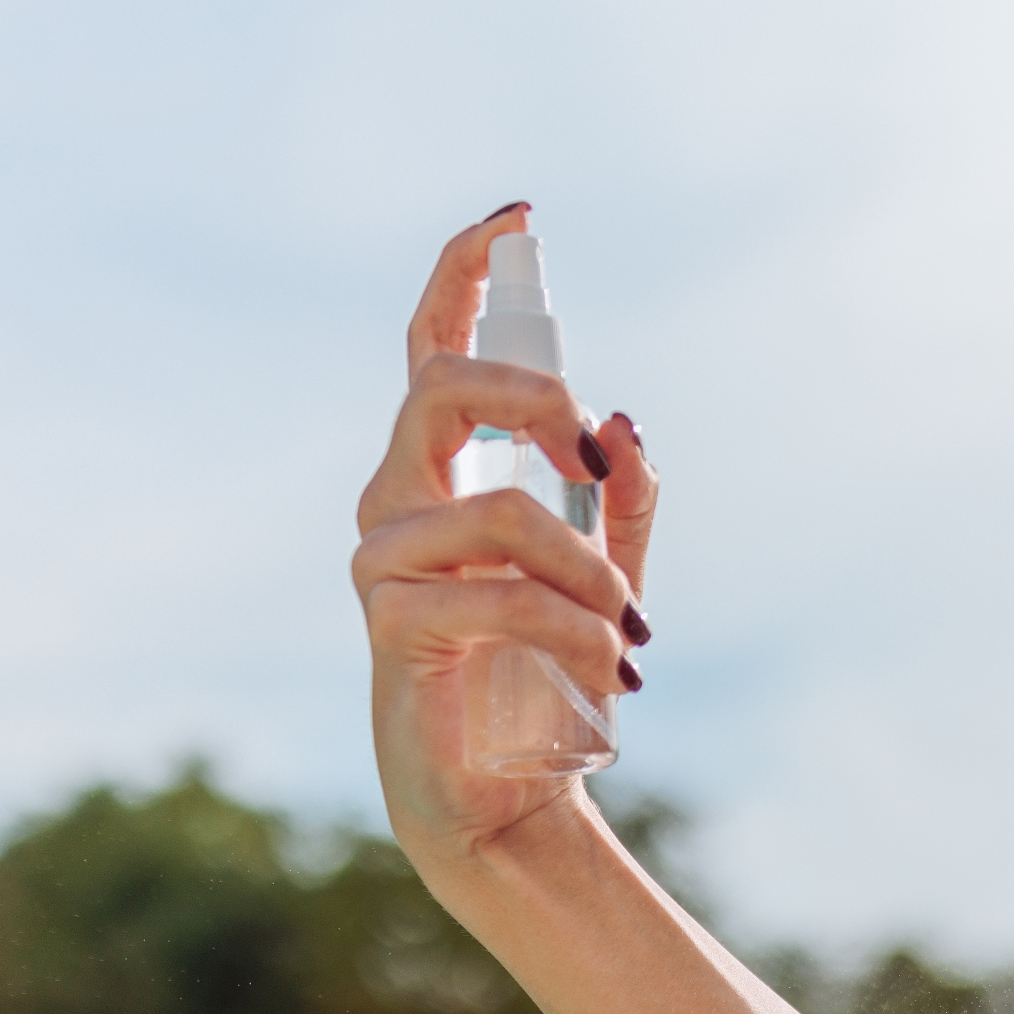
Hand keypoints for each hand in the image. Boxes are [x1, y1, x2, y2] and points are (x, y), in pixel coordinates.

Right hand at [351, 204, 660, 874]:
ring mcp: (383, 561)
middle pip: (442, 391)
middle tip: (596, 466)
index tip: (520, 217)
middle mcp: (396, 501)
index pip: (433, 347)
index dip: (465, 272)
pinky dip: (574, 628)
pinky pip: (499, 596)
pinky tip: (611, 671)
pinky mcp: (393, 627)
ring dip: (589, 568)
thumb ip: (620, 501)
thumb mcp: (607, 577)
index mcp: (441, 474)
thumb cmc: (547, 679)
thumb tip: (627, 422)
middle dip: (537, 405)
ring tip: (631, 630)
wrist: (507, 796)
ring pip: (497, 511)